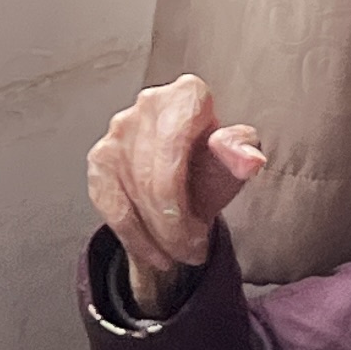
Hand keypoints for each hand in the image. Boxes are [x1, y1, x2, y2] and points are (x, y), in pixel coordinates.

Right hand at [87, 75, 269, 315]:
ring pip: (129, 196)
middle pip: (150, 179)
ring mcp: (119, 129)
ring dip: (153, 237)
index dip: (180, 202)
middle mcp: (148, 104)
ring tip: (178, 254)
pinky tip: (152, 251)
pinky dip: (131, 235)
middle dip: (170, 229)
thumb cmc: (213, 164)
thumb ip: (242, 154)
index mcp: (186, 95)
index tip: (199, 237)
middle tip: (191, 254)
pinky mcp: (100, 156)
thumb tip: (250, 159)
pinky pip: (108, 204)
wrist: (188, 173)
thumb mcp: (234, 160)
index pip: (173, 150)